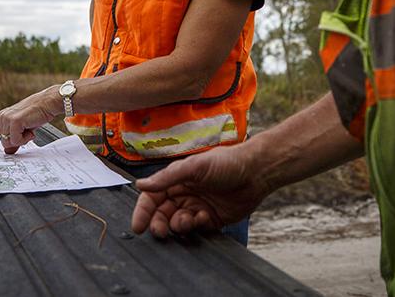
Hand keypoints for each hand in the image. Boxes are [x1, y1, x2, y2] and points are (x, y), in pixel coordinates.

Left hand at [0, 86, 61, 156]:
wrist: (48, 103)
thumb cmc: (38, 113)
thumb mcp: (24, 129)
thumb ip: (14, 139)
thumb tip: (8, 152)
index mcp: (2, 118)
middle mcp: (2, 117)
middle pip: (3, 142)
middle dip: (16, 142)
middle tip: (27, 134)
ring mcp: (7, 119)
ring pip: (9, 142)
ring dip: (22, 140)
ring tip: (30, 129)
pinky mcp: (14, 121)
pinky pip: (16, 140)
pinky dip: (25, 138)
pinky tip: (31, 129)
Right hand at [130, 143, 269, 237]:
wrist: (256, 172)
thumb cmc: (226, 162)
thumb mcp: (194, 166)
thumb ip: (167, 178)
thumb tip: (140, 185)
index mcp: (176, 180)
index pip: (152, 198)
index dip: (143, 212)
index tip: (138, 226)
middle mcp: (184, 194)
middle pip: (162, 215)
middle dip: (159, 224)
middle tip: (161, 231)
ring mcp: (197, 207)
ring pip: (178, 224)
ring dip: (180, 225)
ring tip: (190, 218)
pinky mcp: (211, 219)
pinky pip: (196, 230)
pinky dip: (197, 226)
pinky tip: (206, 217)